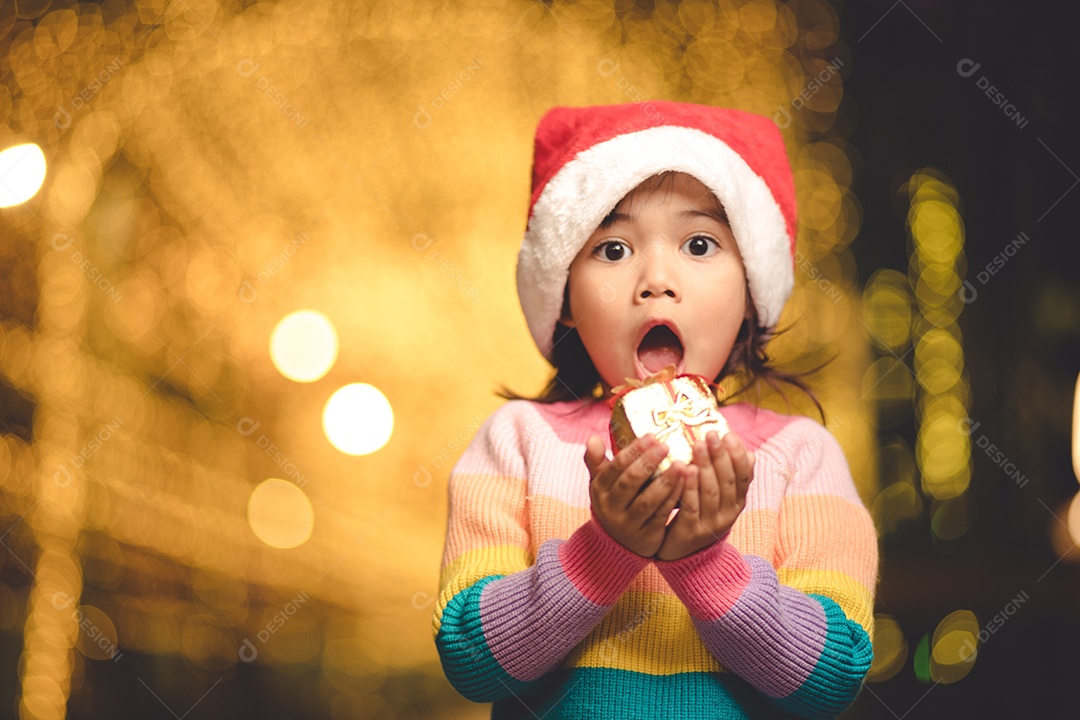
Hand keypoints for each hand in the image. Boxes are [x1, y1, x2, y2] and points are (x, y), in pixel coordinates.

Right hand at [585, 434, 684, 557]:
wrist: (616, 544)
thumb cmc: (614, 502)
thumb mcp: (602, 483)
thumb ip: (596, 460)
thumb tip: (593, 437)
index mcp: (599, 489)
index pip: (615, 467)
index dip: (633, 451)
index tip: (652, 437)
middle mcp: (610, 507)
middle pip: (630, 482)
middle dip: (648, 463)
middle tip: (666, 446)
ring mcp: (628, 524)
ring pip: (647, 501)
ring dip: (665, 481)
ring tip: (681, 465)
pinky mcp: (646, 536)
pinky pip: (661, 515)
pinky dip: (673, 498)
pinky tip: (685, 484)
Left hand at [655, 431, 753, 561]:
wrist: (687, 557)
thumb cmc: (702, 517)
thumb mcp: (722, 499)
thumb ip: (732, 478)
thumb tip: (750, 454)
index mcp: (737, 503)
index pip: (744, 476)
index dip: (737, 455)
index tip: (729, 434)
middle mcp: (728, 514)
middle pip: (727, 481)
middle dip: (720, 455)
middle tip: (711, 434)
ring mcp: (710, 524)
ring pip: (711, 492)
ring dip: (705, 466)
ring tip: (697, 445)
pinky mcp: (690, 532)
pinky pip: (691, 506)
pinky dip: (689, 487)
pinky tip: (684, 470)